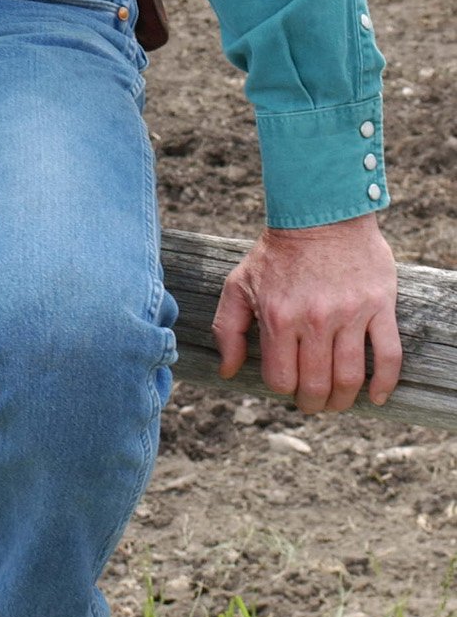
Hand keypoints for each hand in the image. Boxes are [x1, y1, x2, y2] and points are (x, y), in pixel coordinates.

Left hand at [212, 213, 401, 414]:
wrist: (320, 212)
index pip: (281, 379)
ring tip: (338, 400)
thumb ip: (228, 329)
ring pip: (350, 377)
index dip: (283, 389)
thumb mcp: (238, 284)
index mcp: (279, 317)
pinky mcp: (379, 306)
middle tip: (314, 404)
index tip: (288, 385)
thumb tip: (228, 371)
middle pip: (316, 385)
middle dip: (313, 404)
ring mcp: (350, 313)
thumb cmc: (277, 253)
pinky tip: (376, 395)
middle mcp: (314, 319)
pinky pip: (388, 355)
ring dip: (344, 400)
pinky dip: (384, 383)